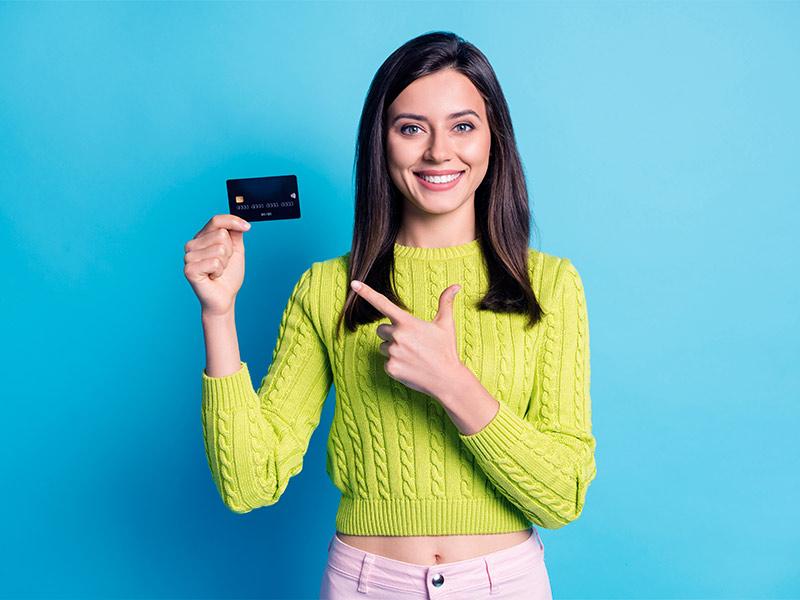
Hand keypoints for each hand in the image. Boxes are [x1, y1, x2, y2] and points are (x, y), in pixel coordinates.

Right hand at [184, 214, 250, 316]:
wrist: (224, 298)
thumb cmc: (228, 276)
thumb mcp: (236, 251)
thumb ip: (235, 234)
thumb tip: (239, 221)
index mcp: (202, 237)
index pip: (216, 220)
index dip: (233, 221)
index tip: (247, 227)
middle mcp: (193, 245)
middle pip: (221, 234)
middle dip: (230, 252)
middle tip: (224, 264)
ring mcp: (189, 257)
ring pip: (220, 249)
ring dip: (225, 263)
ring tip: (218, 271)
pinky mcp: (189, 269)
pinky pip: (215, 262)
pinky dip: (219, 271)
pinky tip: (213, 277)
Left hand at [350, 279, 464, 398]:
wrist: (447, 379)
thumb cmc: (446, 350)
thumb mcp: (446, 324)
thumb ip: (446, 302)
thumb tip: (456, 285)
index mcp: (407, 322)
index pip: (382, 303)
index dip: (366, 292)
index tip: (353, 283)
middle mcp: (397, 336)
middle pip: (381, 330)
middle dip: (391, 334)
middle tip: (411, 343)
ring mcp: (392, 353)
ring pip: (382, 347)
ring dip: (392, 349)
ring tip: (412, 356)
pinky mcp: (391, 368)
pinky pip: (386, 362)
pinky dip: (395, 364)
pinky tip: (410, 367)